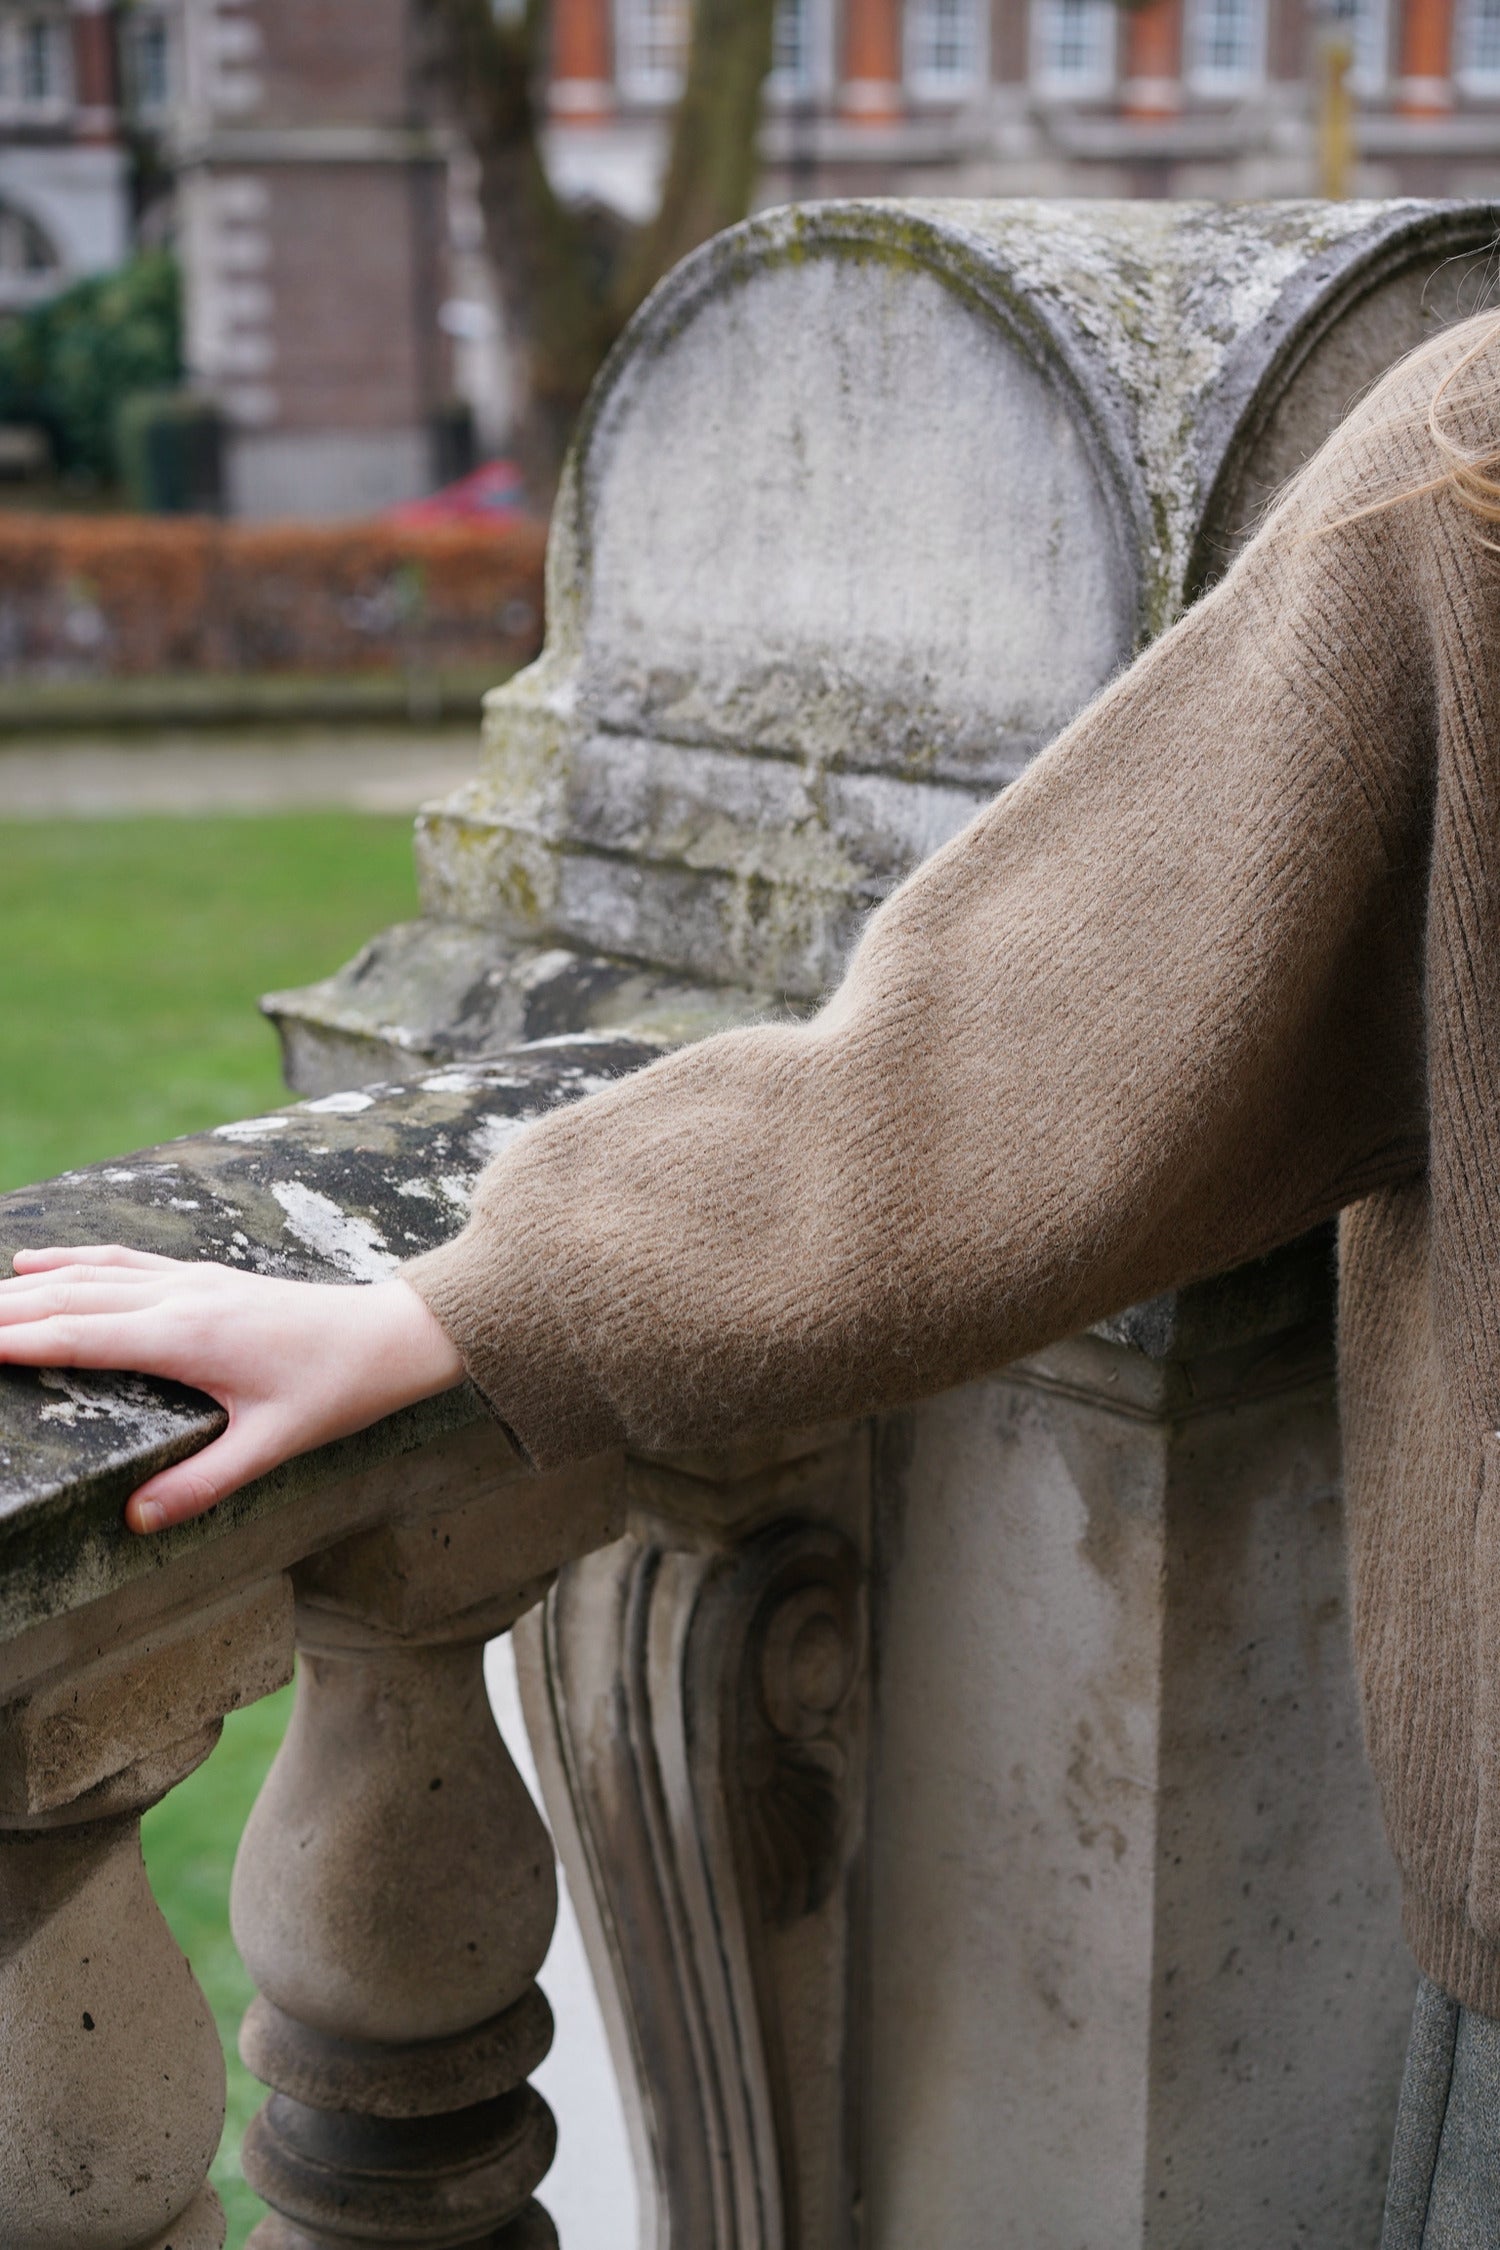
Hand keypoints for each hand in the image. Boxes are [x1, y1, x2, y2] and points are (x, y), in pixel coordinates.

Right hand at [0, 1246, 464, 1533]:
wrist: (391, 1334)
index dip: (13, 1341)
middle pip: (67, 1299)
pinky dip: (71, 1261)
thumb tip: (136, 1520)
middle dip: (1, 1314)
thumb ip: (203, 1484)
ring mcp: (189, 1280)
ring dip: (23, 1287)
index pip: (77, 1336)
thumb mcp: (274, 1447)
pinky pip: (120, 1261)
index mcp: (186, 1337)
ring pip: (87, 1275)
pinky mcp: (202, 1277)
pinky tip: (35, 1262)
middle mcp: (178, 1298)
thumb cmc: (337, 1391)